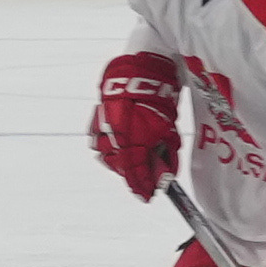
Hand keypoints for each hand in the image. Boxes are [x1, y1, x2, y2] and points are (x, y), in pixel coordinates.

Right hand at [87, 48, 188, 199]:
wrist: (144, 70)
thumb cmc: (160, 98)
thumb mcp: (169, 131)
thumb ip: (166, 155)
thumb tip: (164, 176)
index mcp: (133, 139)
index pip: (136, 172)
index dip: (142, 187)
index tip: (148, 196)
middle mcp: (114, 135)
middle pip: (121, 166)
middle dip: (133, 175)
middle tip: (144, 180)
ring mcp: (103, 125)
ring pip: (106, 155)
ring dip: (120, 162)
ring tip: (133, 161)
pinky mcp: (97, 116)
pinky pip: (98, 140)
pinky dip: (108, 147)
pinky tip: (118, 147)